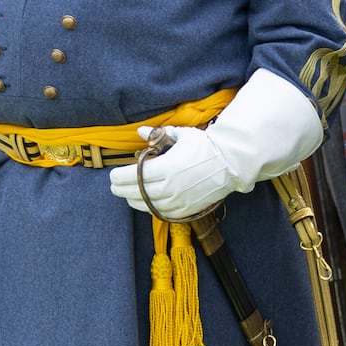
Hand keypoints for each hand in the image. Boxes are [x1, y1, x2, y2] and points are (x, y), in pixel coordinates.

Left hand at [109, 69, 321, 220]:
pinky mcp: (186, 209)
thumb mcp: (182, 136)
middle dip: (121, 189)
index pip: (133, 176)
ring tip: (128, 194)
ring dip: (133, 200)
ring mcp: (178, 201)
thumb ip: (159, 135)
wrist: (232, 163)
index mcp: (166, 167)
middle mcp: (169, 187)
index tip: (113, 174)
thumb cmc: (206, 146)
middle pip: (135, 192)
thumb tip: (141, 132)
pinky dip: (149, 208)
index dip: (119, 176)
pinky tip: (146, 202)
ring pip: (146, 205)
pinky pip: (160, 213)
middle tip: (115, 185)